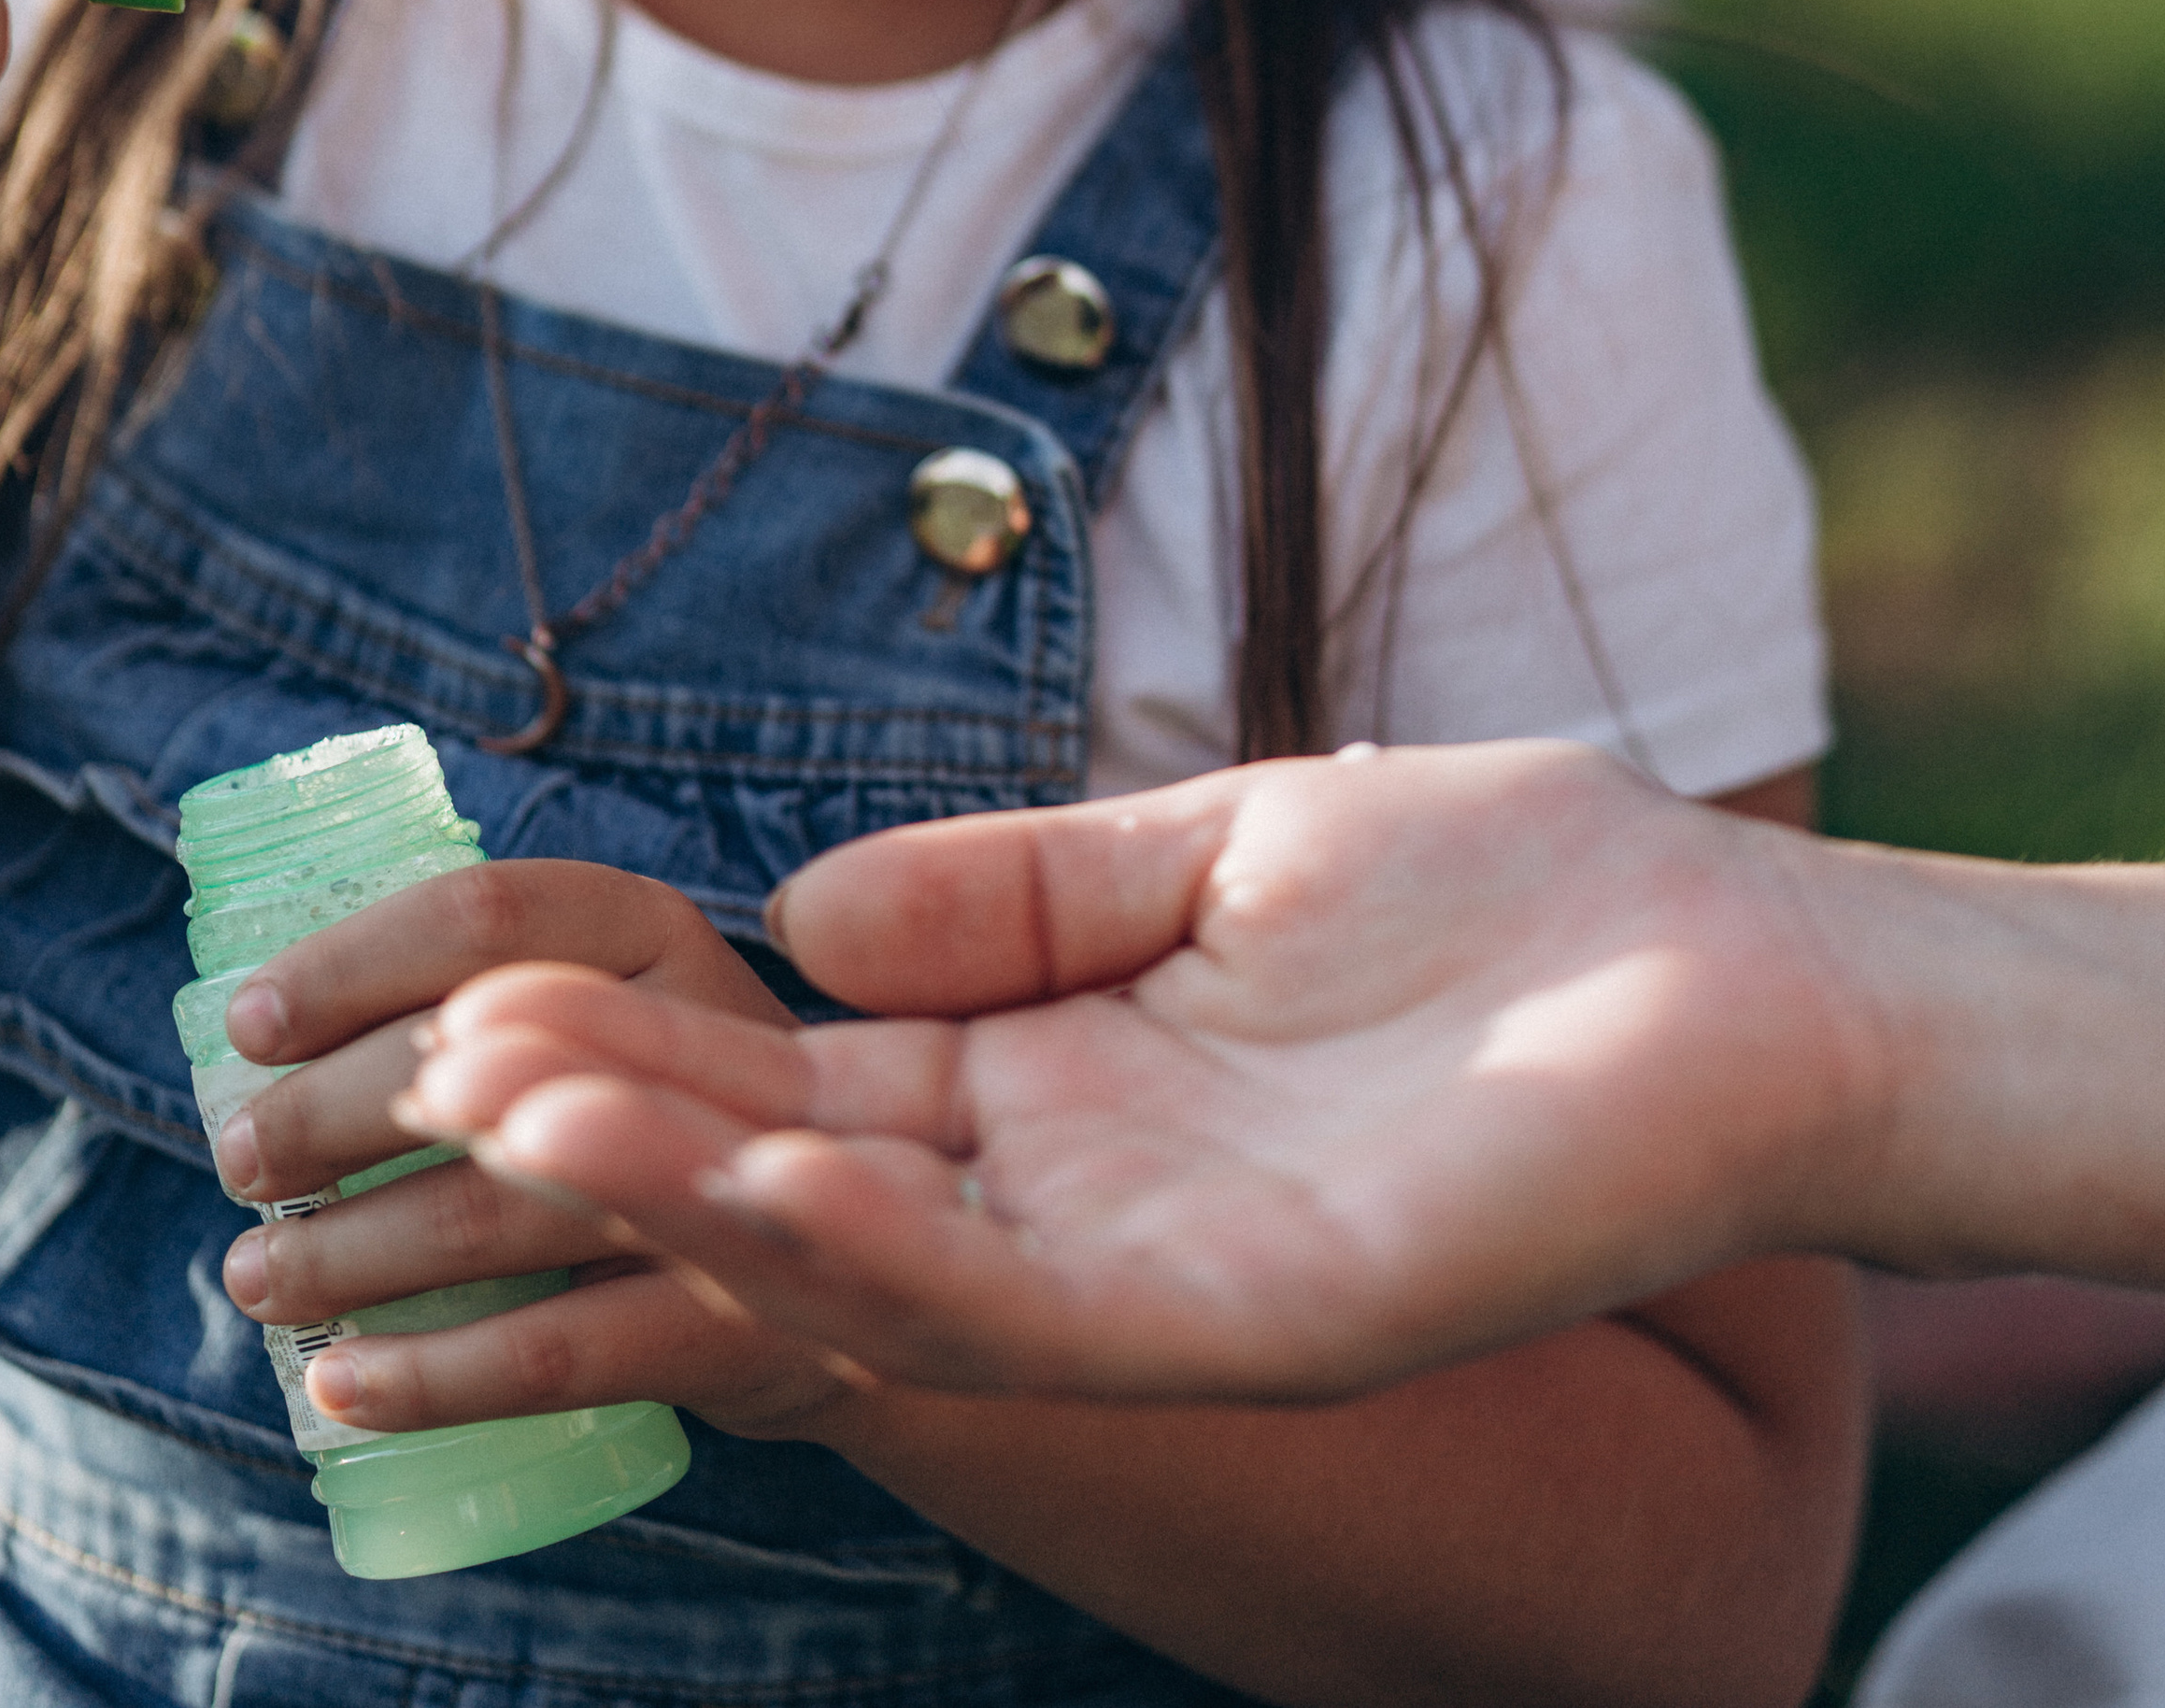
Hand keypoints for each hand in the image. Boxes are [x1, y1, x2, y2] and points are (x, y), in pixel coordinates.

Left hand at [212, 858, 869, 1438]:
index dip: (346, 965)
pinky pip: (549, 1355)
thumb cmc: (669, 1108)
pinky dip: (425, 1376)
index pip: (481, 913)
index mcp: (656, 933)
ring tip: (258, 1272)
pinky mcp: (732, 1325)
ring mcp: (728, 1184)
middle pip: (474, 1064)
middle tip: (241, 1159)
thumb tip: (265, 1034)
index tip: (248, 1025)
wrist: (876, 1248)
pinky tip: (336, 1385)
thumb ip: (494, 998)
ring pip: (498, 1211)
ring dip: (348, 1251)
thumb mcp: (614, 1011)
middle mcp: (705, 1035)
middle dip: (323, 1115)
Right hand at [400, 742, 1885, 1403]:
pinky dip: (876, 1255)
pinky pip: (1027, 1312)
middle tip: (415, 1084)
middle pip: (792, 1186)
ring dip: (691, 1198)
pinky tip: (754, 1182)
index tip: (460, 998)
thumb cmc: (1517, 892)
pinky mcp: (1255, 1320)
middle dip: (602, 1148)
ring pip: (869, 1265)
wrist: (1749, 967)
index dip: (631, 1049)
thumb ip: (1020, 882)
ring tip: (526, 1115)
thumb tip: (796, 908)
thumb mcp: (1225, 845)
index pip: (798, 1076)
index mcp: (1066, 1077)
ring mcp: (1158, 1273)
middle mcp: (1079, 1195)